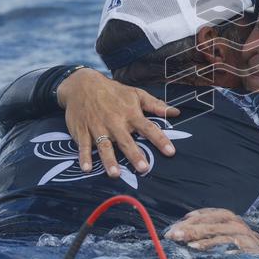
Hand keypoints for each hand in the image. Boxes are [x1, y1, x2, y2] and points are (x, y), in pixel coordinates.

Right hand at [57, 68, 179, 176]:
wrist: (82, 84)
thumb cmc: (114, 92)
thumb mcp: (136, 94)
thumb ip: (156, 105)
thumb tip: (176, 112)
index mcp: (130, 114)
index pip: (148, 128)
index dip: (160, 140)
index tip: (170, 152)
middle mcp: (115, 122)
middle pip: (126, 141)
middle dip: (135, 154)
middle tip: (143, 168)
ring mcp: (97, 127)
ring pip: (104, 146)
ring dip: (109, 160)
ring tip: (115, 174)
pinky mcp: (82, 131)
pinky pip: (83, 145)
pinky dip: (84, 156)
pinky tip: (86, 168)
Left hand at [165, 208, 258, 253]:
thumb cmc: (238, 250)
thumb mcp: (221, 238)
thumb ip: (204, 234)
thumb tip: (178, 235)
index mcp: (229, 219)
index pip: (210, 214)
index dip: (191, 220)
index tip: (174, 228)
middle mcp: (238, 226)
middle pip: (215, 223)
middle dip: (193, 229)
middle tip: (174, 236)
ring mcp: (248, 239)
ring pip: (225, 237)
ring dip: (207, 242)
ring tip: (191, 247)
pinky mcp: (254, 253)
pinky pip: (240, 253)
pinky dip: (229, 254)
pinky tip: (217, 257)